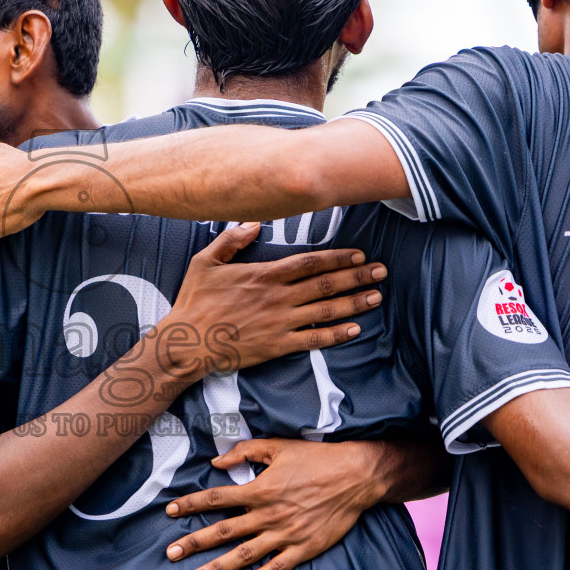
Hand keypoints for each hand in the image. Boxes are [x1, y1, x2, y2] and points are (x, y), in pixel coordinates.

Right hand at [155, 222, 385, 377]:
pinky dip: (336, 335)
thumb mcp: (205, 261)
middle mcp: (278, 297)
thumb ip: (231, 240)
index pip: (310, 262)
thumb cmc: (194, 301)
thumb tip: (255, 224)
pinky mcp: (277, 345)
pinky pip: (313, 340)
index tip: (359, 254)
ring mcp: (280, 323)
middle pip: (326, 284)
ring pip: (326, 310)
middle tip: (381, 272)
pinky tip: (354, 330)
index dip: (338, 257)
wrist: (187, 342)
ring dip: (354, 303)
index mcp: (264, 275)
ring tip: (376, 296)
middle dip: (357, 276)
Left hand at [163, 438, 389, 569]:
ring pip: (244, 555)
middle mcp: (268, 514)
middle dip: (194, 543)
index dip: (190, 504)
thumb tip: (216, 462)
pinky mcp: (304, 548)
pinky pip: (277, 568)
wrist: (356, 476)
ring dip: (218, 567)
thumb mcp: (278, 447)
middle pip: (223, 531)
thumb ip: (245, 452)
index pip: (216, 498)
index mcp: (259, 489)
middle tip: (171, 554)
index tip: (169, 511)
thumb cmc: (316, 458)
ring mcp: (286, 534)